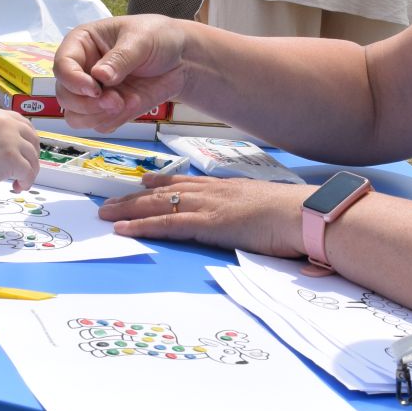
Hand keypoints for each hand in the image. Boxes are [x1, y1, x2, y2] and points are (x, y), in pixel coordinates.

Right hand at [0, 109, 39, 189]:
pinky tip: (18, 186)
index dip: (29, 141)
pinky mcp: (12, 158)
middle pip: (33, 141)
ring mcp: (11, 140)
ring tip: (20, 182)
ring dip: (30, 172)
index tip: (28, 152)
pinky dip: (26, 181)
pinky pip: (28, 172)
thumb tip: (17, 149)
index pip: (25, 125)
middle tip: (26, 170)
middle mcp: (7, 124)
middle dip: (32, 157)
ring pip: (33, 158)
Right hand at [54, 16, 191, 131]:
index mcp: (82, 43)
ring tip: (125, 103)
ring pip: (75, 116)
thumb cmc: (158, 38)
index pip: (62, 66)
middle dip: (88, 104)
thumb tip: (100, 77)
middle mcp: (82, 69)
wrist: (181, 59)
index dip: (73, 81)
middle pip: (64, 96)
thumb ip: (120, 58)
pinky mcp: (107, 109)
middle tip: (116, 101)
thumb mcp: (141, 40)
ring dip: (98, 115)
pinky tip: (133, 104)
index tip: (95, 89)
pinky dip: (114, 120)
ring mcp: (93, 92)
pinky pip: (98, 125)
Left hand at [97, 174, 305, 256]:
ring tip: (106, 214)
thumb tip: (252, 220)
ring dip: (128, 210)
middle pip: (164, 191)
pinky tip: (123, 229)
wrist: (304, 214)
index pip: (186, 182)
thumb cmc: (294, 215)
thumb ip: (252, 211)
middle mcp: (212, 191)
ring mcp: (207, 206)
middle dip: (134, 197)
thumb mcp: (267, 207)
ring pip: (158, 205)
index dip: (162, 182)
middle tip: (111, 201)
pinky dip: (141, 226)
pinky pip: (166, 224)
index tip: (145, 181)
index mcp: (227, 187)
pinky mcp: (206, 224)